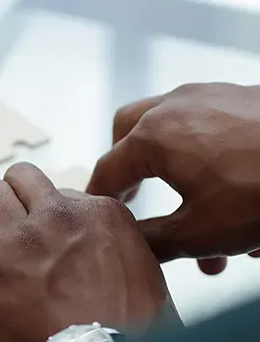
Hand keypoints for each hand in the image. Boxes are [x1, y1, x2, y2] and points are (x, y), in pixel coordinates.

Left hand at [0, 163, 171, 341]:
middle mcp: (57, 217)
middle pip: (20, 177)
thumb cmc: (133, 330)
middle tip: (17, 232)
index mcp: (100, 212)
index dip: (51, 217)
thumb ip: (109, 239)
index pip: (59, 192)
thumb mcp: (143, 266)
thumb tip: (84, 238)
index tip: (53, 241)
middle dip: (16, 200)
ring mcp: (19, 244)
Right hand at [87, 83, 259, 273]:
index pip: (106, 170)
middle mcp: (174, 106)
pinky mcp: (243, 97)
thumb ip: (153, 242)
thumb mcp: (200, 233)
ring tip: (190, 203)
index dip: (99, 200)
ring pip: (169, 125)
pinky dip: (202, 152)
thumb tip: (129, 246)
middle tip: (133, 195)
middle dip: (126, 166)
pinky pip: (207, 122)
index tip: (98, 218)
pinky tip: (228, 187)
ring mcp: (210, 95)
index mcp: (152, 136)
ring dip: (169, 163)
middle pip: (128, 131)